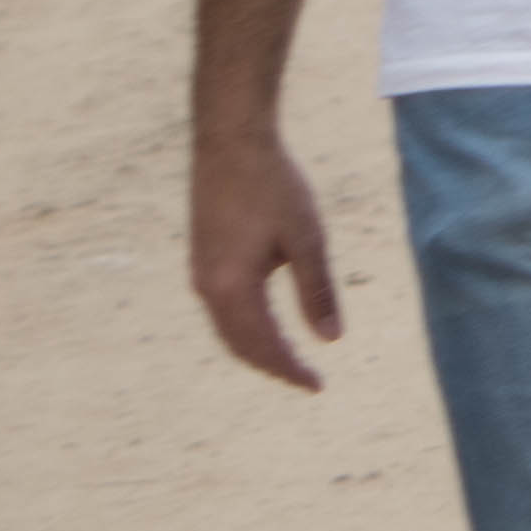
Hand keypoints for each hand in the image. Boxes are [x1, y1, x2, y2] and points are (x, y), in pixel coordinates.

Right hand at [188, 124, 342, 389]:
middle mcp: (208, 287)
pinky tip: (266, 324)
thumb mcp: (306, 239)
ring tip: (290, 361)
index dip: (290, 369)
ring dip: (256, 349)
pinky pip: (221, 310)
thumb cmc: (274, 187)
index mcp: (232, 288)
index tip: (317, 386)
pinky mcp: (202, 259)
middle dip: (273, 366)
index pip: (263, 346)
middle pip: (240, 345)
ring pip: (227, 329)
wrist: (231, 143)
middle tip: (307, 380)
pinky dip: (244, 327)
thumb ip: (317, 291)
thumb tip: (331, 340)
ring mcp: (200, 273)